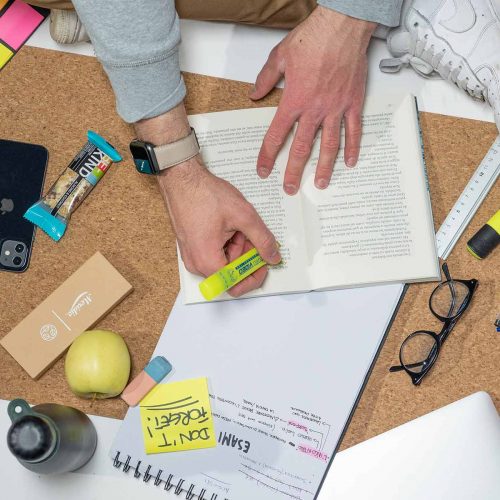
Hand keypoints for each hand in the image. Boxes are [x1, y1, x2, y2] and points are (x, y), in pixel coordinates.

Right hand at [158, 157, 280, 296]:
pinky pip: (215, 255)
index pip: (235, 285)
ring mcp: (192, 256)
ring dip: (238, 248)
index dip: (253, 276)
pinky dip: (228, 244)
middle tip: (252, 236)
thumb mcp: (244, 215)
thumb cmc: (205, 194)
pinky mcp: (192, 248)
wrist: (182, 179)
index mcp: (207, 260)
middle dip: (246, 257)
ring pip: (224, 264)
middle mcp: (196, 264)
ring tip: (238, 226)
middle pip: (230, 275)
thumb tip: (273, 256)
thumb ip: (263, 240)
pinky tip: (230, 227)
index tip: (263, 262)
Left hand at [250, 6, 375, 193]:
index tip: (263, 170)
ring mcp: (336, 108)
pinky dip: (352, 147)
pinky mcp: (353, 103)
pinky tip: (350, 162)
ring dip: (324, 167)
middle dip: (294, 171)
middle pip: (302, 148)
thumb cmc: (312, 38)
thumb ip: (266, 79)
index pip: (276, 135)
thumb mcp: (279, 56)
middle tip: (290, 188)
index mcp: (294, 101)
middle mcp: (314, 109)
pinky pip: (354, 130)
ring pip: (329, 145)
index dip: (268, 155)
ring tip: (321, 184)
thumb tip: (255, 94)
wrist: (341, 25)